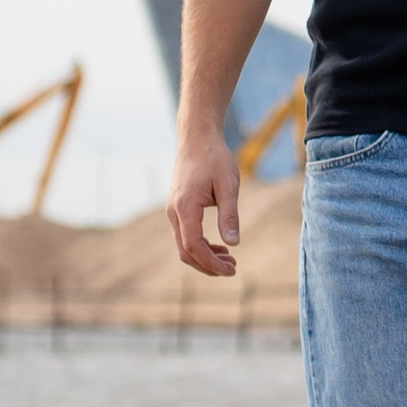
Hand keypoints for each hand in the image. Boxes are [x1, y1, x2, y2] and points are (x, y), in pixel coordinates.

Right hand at [167, 136, 240, 279]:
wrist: (197, 137)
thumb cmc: (215, 158)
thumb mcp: (228, 185)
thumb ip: (229, 215)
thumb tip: (234, 243)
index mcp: (184, 207)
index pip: (193, 246)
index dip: (211, 262)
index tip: (231, 270)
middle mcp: (174, 212)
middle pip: (186, 251)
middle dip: (208, 265)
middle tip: (232, 269)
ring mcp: (173, 210)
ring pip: (184, 244)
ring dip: (205, 256)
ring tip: (229, 260)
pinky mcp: (178, 207)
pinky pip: (185, 234)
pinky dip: (201, 245)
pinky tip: (219, 246)